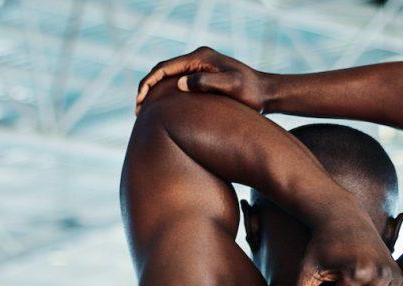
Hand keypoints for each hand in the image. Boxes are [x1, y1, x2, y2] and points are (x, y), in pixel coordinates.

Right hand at [136, 47, 266, 114]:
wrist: (265, 92)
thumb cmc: (250, 92)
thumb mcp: (230, 87)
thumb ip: (206, 83)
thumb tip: (181, 83)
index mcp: (200, 58)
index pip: (164, 68)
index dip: (148, 83)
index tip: (139, 101)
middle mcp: (197, 58)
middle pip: (162, 70)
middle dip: (146, 88)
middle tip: (137, 109)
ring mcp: (199, 67)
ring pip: (167, 76)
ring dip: (153, 91)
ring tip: (143, 111)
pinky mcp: (201, 76)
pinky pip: (176, 82)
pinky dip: (164, 93)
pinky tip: (160, 108)